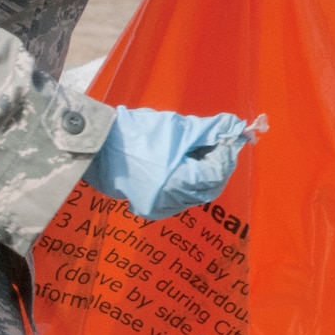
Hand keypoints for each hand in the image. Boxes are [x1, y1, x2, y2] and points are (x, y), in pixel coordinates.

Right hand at [81, 107, 252, 221]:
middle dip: (217, 165)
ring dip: (203, 175)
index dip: (226, 155)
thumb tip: (235, 127)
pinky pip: (179, 198)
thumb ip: (209, 130)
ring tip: (200, 153)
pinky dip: (187, 184)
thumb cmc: (137, 133)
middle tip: (219, 144)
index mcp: (176, 181)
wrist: (99, 145)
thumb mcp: (176, 127)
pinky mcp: (150, 207)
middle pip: (209, 187)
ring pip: (195, 194)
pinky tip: (183, 167)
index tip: (231, 138)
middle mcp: (169, 201)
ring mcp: (159, 207)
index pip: (215, 173)